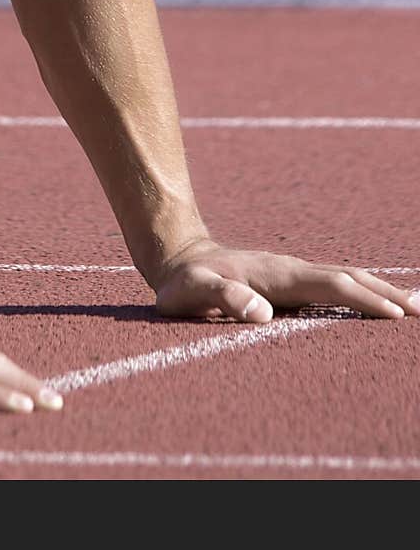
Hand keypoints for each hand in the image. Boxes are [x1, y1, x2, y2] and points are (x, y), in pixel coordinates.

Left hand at [154, 239, 419, 321]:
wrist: (177, 255)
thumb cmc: (183, 282)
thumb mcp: (192, 292)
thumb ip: (224, 299)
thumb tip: (263, 314)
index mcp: (277, 274)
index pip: (331, 284)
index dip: (363, 299)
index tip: (395, 315)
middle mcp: (291, 269)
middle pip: (348, 277)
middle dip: (385, 293)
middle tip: (419, 313)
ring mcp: (292, 272)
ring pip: (344, 277)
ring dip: (378, 290)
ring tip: (411, 306)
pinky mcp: (289, 279)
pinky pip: (332, 282)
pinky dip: (360, 290)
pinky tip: (372, 299)